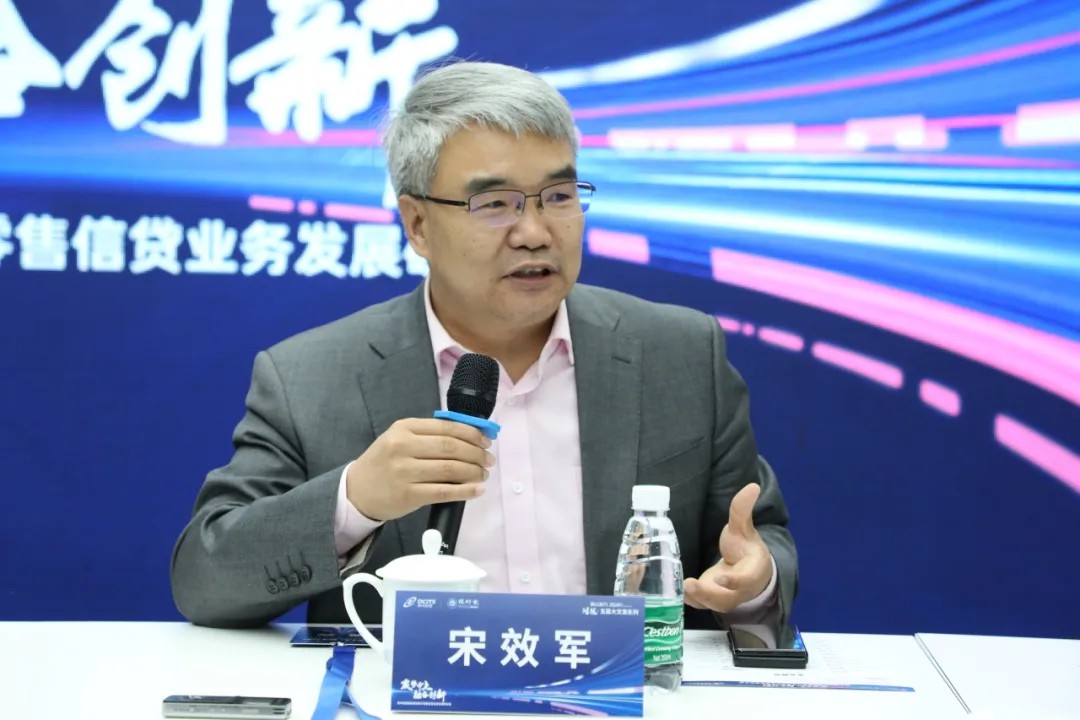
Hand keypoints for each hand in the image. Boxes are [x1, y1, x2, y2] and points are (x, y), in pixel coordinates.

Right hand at [345, 418, 494, 521]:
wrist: (356, 491)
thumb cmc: (384, 462)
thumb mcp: (399, 438)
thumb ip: (429, 435)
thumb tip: (470, 435)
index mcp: (403, 428)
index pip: (446, 427)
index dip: (471, 433)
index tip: (485, 441)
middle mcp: (403, 447)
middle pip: (451, 447)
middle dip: (476, 453)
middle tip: (488, 460)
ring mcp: (404, 472)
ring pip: (450, 469)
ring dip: (474, 472)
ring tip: (483, 474)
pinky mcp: (408, 495)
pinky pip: (444, 492)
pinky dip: (465, 491)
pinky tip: (477, 490)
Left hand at [684, 483, 772, 612]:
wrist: (748, 571)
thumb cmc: (745, 549)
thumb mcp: (744, 529)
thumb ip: (742, 510)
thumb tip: (752, 486)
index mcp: (752, 572)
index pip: (745, 580)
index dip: (734, 582)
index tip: (721, 578)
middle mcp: (739, 591)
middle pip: (725, 599)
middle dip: (707, 594)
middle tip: (690, 584)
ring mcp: (724, 598)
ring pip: (710, 604)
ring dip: (695, 599)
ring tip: (681, 588)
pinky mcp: (710, 600)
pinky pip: (699, 604)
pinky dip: (687, 600)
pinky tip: (673, 590)